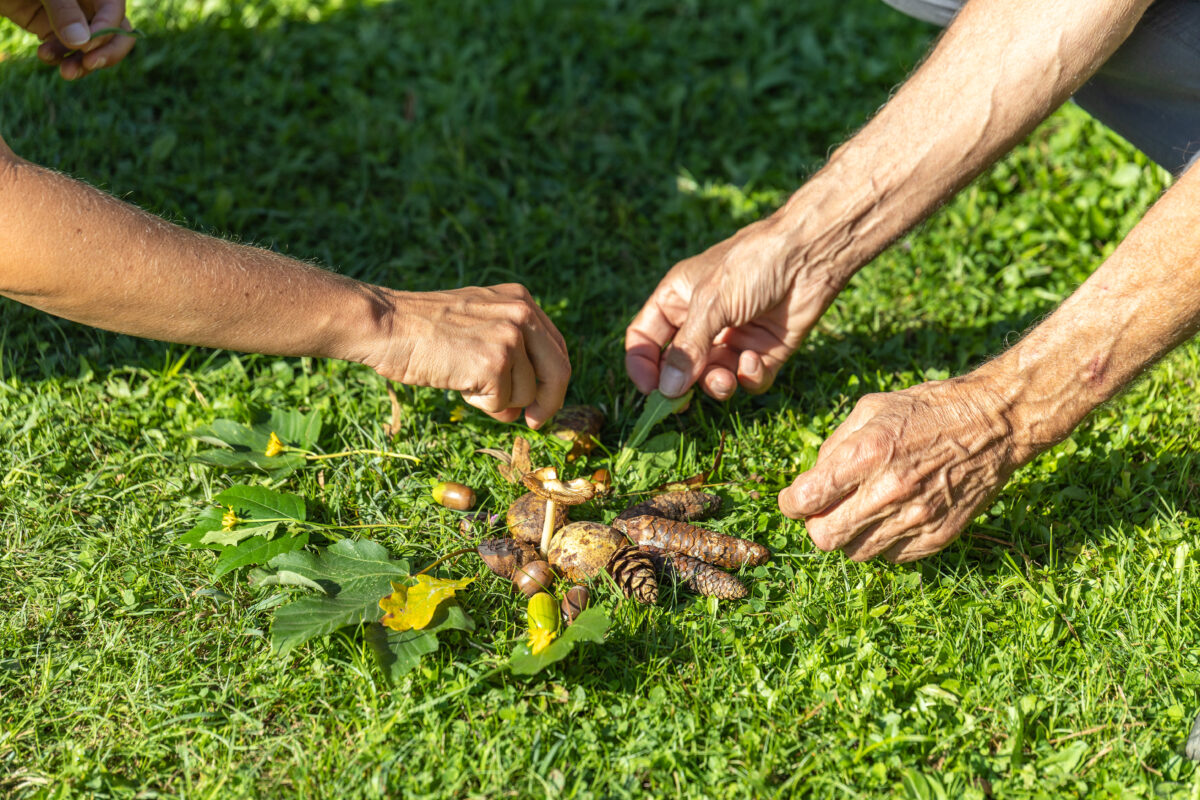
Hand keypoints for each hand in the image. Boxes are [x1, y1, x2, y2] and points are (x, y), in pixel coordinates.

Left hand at [0, 0, 135, 79]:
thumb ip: (63, 9)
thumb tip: (82, 43)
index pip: (114, 9)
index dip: (107, 30)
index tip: (87, 48)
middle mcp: (88, 3)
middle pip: (115, 33)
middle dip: (105, 53)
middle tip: (90, 65)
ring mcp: (73, 18)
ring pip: (93, 48)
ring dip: (81, 63)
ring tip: (65, 73)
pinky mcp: (55, 31)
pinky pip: (68, 51)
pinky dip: (59, 58)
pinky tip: (44, 55)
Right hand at [370, 284, 569, 428]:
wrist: (387, 325)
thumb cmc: (423, 329)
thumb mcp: (477, 321)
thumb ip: (509, 348)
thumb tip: (527, 404)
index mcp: (521, 300)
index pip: (556, 347)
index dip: (553, 380)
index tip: (544, 402)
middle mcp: (522, 314)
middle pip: (559, 372)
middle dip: (549, 403)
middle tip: (534, 422)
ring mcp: (509, 338)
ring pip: (527, 394)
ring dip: (499, 401)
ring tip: (465, 379)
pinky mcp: (494, 363)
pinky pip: (502, 404)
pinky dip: (480, 404)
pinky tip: (457, 382)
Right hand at [625, 217, 841, 400]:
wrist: (810, 255)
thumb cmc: (753, 264)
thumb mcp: (711, 303)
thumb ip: (688, 349)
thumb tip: (666, 390)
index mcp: (677, 300)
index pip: (646, 339)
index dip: (642, 365)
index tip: (649, 390)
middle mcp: (702, 321)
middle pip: (678, 367)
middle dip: (682, 384)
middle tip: (683, 402)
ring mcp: (733, 338)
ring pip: (713, 378)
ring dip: (716, 385)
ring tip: (725, 380)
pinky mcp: (764, 352)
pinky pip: (748, 379)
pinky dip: (748, 377)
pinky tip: (754, 361)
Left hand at [778, 375, 1028, 562]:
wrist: (993, 424)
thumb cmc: (927, 410)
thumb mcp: (872, 409)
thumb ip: (835, 446)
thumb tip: (812, 480)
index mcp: (867, 454)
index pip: (806, 499)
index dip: (790, 503)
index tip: (794, 500)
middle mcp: (889, 491)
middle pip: (825, 538)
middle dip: (815, 525)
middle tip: (824, 510)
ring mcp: (916, 518)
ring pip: (856, 553)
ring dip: (849, 536)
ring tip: (861, 511)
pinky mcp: (937, 536)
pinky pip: (891, 557)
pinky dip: (882, 542)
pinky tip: (890, 517)